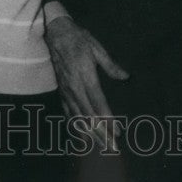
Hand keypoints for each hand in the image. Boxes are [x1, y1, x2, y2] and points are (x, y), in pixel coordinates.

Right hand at [44, 16, 128, 148]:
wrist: (55, 33)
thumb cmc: (79, 39)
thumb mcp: (97, 48)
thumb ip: (111, 65)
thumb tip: (125, 77)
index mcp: (85, 75)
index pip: (98, 102)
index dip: (108, 119)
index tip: (117, 131)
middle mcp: (74, 87)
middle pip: (89, 115)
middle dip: (101, 133)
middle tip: (113, 148)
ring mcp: (66, 90)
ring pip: (78, 117)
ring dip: (90, 133)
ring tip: (101, 147)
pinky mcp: (61, 91)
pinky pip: (68, 112)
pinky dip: (75, 126)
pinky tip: (81, 135)